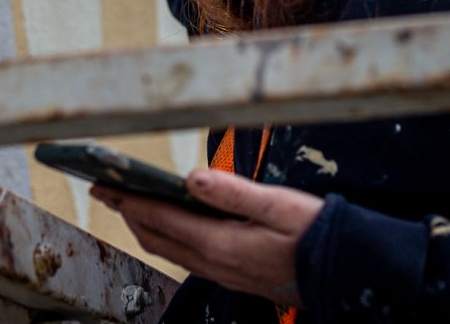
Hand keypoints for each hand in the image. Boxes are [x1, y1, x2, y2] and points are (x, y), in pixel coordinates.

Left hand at [91, 169, 324, 307]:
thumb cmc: (314, 234)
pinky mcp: (232, 273)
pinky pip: (186, 255)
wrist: (345, 272)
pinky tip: (170, 222)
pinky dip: (167, 234)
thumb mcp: (277, 205)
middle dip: (128, 212)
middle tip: (105, 190)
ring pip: (169, 248)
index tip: (105, 184)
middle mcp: (215, 263)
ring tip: (128, 203)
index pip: (162, 218)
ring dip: (145, 225)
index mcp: (221, 244)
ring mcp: (223, 272)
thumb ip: (232, 191)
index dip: (130, 200)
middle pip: (157, 237)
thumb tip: (191, 177)